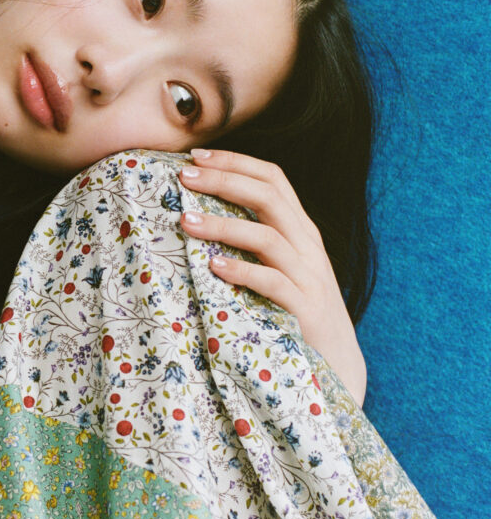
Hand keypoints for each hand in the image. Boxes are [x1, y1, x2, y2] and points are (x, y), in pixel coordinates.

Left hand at [177, 148, 366, 405]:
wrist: (336, 363)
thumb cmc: (293, 309)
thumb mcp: (278, 264)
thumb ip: (252, 237)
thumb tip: (197, 212)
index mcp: (300, 229)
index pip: (273, 178)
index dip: (236, 161)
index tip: (195, 155)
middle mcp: (307, 245)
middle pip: (268, 196)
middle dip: (223, 180)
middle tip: (183, 176)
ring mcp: (309, 276)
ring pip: (267, 236)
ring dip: (223, 225)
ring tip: (185, 221)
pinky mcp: (304, 309)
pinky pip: (273, 283)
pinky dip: (242, 271)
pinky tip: (213, 266)